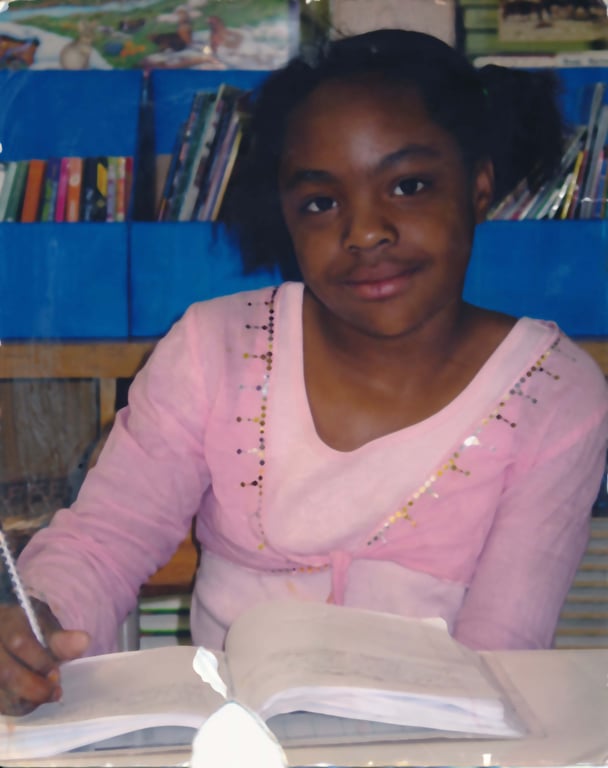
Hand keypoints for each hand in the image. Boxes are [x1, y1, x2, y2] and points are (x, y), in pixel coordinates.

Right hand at [0, 600, 89, 714]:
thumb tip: (83, 642)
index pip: (19, 642)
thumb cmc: (29, 629)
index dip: (40, 662)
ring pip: (0, 692)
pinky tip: (31, 702)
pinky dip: (15, 707)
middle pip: (5, 672)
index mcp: (7, 621)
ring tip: (46, 696)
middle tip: (55, 691)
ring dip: (25, 700)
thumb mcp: (44, 626)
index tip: (57, 674)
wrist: (6, 634)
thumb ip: (60, 639)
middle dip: (33, 686)